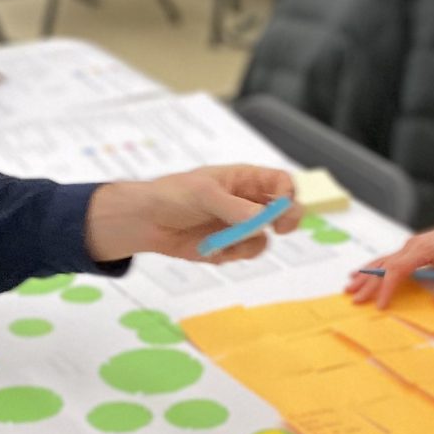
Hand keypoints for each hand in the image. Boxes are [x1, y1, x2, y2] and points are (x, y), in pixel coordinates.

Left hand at [83, 165, 298, 262]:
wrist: (146, 221)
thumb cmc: (173, 195)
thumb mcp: (204, 194)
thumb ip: (235, 207)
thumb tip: (262, 219)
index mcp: (244, 179)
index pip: (280, 182)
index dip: (288, 193)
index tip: (283, 206)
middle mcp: (247, 201)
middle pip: (283, 210)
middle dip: (285, 220)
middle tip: (278, 229)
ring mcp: (240, 225)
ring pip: (265, 237)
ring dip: (250, 242)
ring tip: (224, 240)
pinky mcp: (229, 246)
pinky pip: (245, 252)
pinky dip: (233, 254)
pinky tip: (212, 247)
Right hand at [345, 219, 433, 308]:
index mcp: (423, 249)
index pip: (399, 269)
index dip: (387, 287)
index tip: (380, 304)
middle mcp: (411, 246)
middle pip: (385, 266)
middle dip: (368, 283)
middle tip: (354, 299)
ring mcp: (408, 246)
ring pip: (382, 261)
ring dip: (365, 274)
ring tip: (348, 286)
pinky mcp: (408, 248)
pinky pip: (386, 259)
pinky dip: (371, 267)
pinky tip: (359, 273)